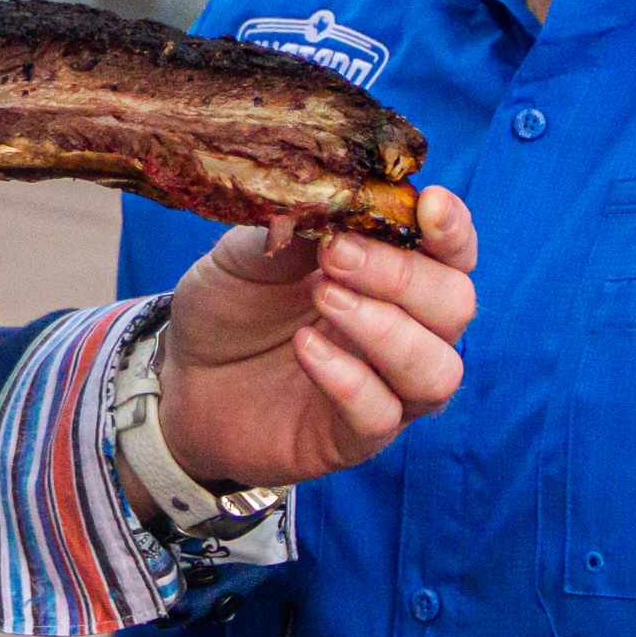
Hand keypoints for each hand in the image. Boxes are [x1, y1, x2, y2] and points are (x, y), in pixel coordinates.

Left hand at [150, 187, 474, 494]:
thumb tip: (337, 199)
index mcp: (392, 276)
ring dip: (388, 330)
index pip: (453, 255)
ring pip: (438, 371)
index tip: (429, 205)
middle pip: (454, 306)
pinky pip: (380, 417)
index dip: (454, 231)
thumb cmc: (231, 304)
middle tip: (336, 256)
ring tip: (323, 299)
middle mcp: (404, 332)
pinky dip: (349, 380)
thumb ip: (298, 226)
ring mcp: (383, 389)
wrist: (181, 374)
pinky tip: (306, 348)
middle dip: (403, 276)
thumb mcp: (252, 251)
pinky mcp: (350, 438)